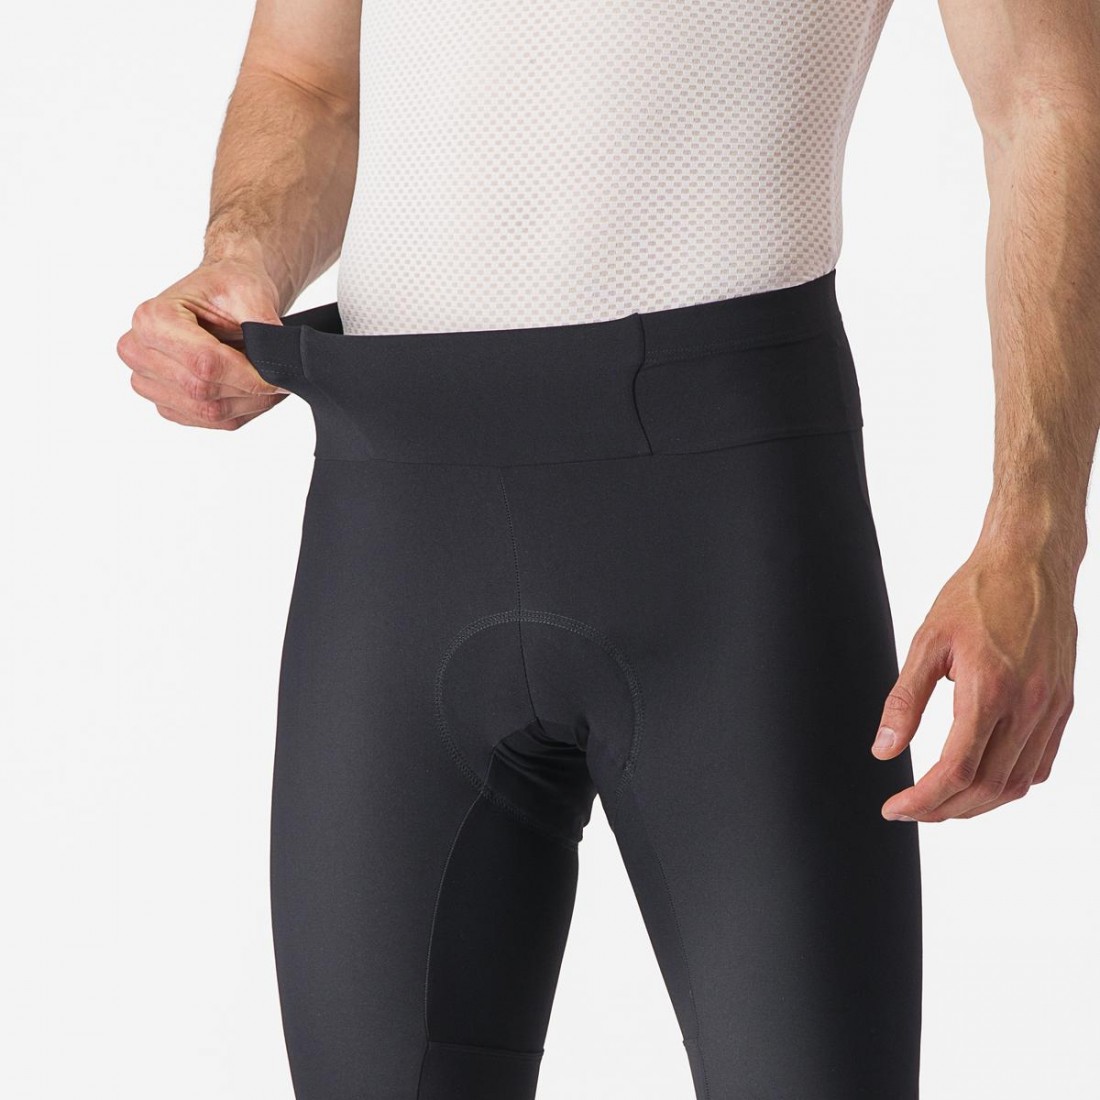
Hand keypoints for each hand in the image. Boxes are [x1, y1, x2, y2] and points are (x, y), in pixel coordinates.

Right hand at [117, 256, 289, 429]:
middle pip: (204, 391)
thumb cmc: (227, 288)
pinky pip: (210, 422)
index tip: (280, 377)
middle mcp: (139, 351)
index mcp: (153, 318)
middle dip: (251, 390)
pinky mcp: (166, 404)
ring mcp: (147, 381)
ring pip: (209, 412)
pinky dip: (240, 411)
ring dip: (249, 404)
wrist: (219, 295)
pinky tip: (252, 392)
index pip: (204, 363)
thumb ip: (264, 328)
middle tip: (280, 378)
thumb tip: (282, 365)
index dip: (249, 377)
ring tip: (268, 382)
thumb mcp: (250, 292)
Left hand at [870, 541, 1077, 821]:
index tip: (896, 808)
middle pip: (987, 786)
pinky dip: (1009, 784)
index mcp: (990, 688)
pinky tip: (981, 780)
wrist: (1030, 563)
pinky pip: (1039, 763)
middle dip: (945, 809)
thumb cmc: (976, 595)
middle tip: (912, 810)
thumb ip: (905, 700)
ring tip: (940, 802)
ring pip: (1016, 783)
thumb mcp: (927, 642)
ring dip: (977, 803)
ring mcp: (1050, 708)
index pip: (956, 769)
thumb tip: (883, 749)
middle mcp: (1027, 705)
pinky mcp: (1062, 705)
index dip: (923, 799)